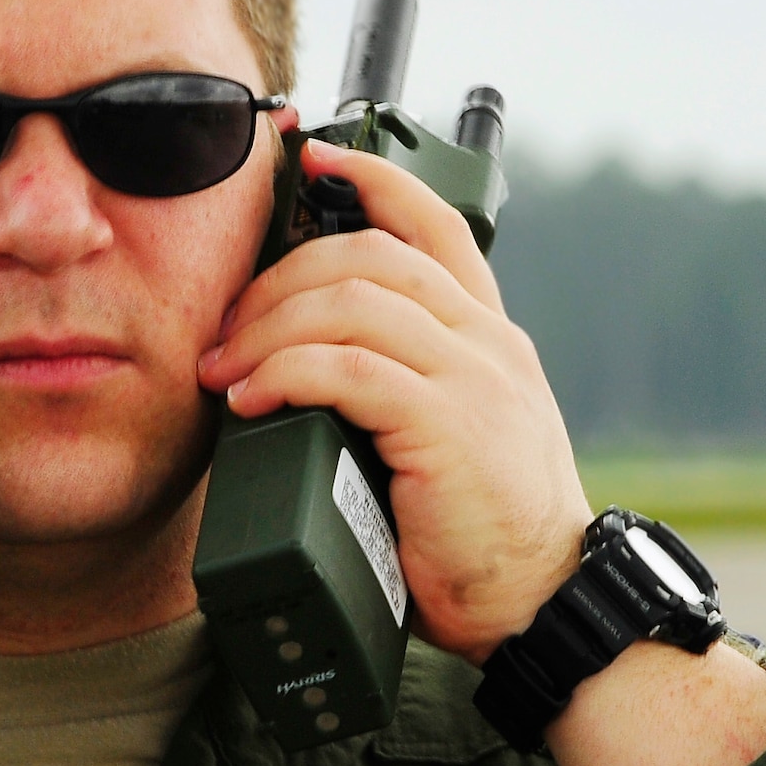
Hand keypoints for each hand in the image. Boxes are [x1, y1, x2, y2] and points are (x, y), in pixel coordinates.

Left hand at [196, 139, 590, 664]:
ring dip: (267, 330)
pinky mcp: (450, 427)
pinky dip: (287, 374)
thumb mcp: (448, 438)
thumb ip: (399, 389)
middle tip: (222, 330)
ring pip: (353, 303)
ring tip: (221, 372)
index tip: (313, 159)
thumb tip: (296, 372)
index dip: (373, 180)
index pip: (435, 225)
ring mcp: (474, 379)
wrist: (543, 606)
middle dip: (278, 279)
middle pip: (369, 256)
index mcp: (488, 337)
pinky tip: (250, 401)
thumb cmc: (477, 533)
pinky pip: (350, 370)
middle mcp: (487, 343)